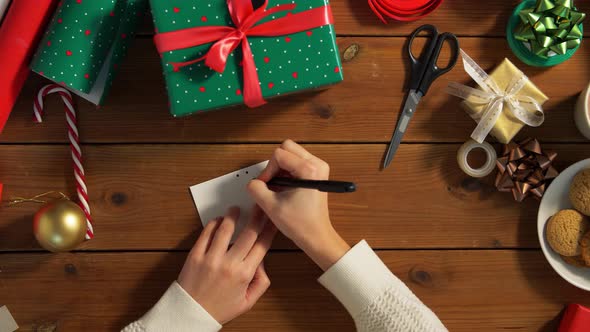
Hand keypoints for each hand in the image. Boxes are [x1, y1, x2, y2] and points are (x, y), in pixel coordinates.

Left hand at [178, 206, 276, 323]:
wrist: (191, 314)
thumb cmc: (219, 308)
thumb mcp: (248, 301)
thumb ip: (261, 281)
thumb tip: (262, 261)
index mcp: (244, 275)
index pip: (262, 245)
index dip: (270, 230)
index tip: (273, 220)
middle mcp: (229, 264)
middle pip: (248, 233)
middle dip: (257, 216)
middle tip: (260, 205)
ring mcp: (211, 258)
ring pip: (226, 229)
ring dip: (233, 216)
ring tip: (236, 209)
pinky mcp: (195, 255)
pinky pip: (206, 233)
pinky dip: (214, 223)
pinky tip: (219, 220)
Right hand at [247, 139, 349, 270]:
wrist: (316, 236)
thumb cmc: (300, 224)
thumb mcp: (271, 206)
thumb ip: (256, 189)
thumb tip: (253, 182)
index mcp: (309, 169)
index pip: (279, 154)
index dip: (268, 170)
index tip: (266, 186)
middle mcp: (317, 164)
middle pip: (287, 148)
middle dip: (275, 164)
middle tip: (272, 183)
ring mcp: (319, 168)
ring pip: (291, 154)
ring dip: (280, 168)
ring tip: (279, 188)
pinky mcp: (317, 173)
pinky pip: (297, 162)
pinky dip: (287, 172)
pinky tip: (285, 188)